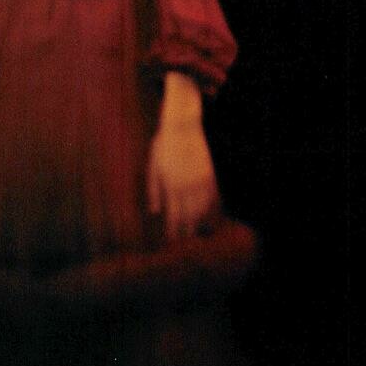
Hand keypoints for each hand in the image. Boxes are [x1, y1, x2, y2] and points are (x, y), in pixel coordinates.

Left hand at [146, 72, 219, 240]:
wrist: (182, 125)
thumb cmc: (163, 145)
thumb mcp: (152, 166)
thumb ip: (153, 190)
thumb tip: (155, 212)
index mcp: (170, 185)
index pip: (173, 215)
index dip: (174, 230)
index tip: (173, 240)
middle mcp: (186, 185)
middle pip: (188, 216)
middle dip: (187, 230)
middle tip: (185, 240)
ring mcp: (199, 180)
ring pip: (202, 209)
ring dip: (200, 222)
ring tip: (198, 232)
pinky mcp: (209, 173)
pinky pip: (212, 196)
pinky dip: (212, 208)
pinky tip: (210, 215)